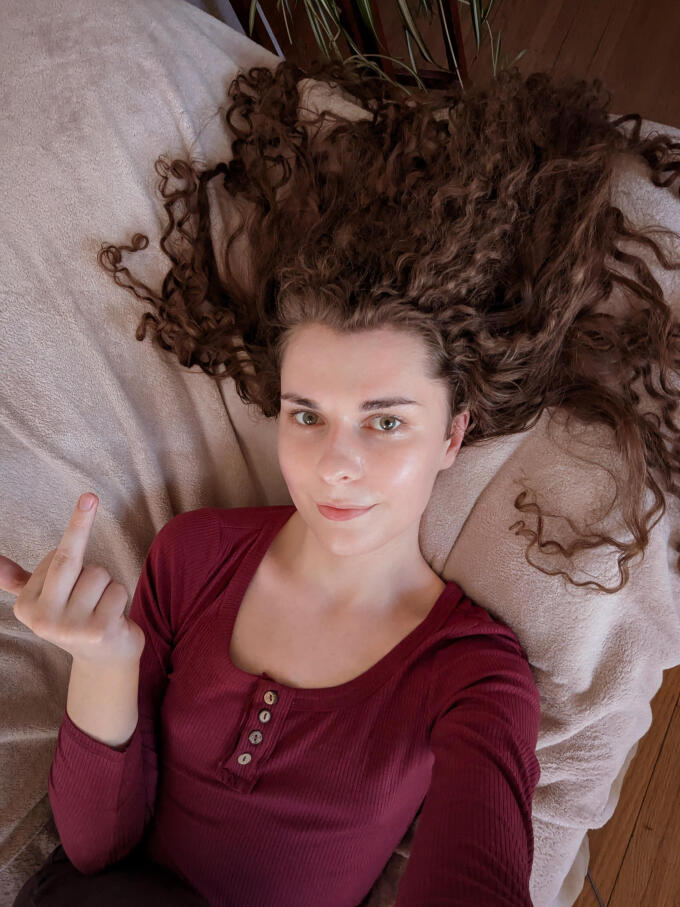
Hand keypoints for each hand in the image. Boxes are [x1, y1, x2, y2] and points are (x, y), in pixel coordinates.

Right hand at [1, 494, 144, 664]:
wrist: (104, 659)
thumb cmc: (76, 618)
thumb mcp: (43, 601)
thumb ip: (19, 581)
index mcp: (24, 606)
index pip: (56, 556)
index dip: (76, 550)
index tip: (87, 511)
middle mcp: (42, 620)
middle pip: (69, 559)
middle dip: (82, 526)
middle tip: (91, 497)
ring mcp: (69, 628)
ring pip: (100, 574)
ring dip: (108, 584)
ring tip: (100, 606)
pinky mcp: (98, 632)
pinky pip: (118, 590)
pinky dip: (121, 597)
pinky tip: (113, 617)